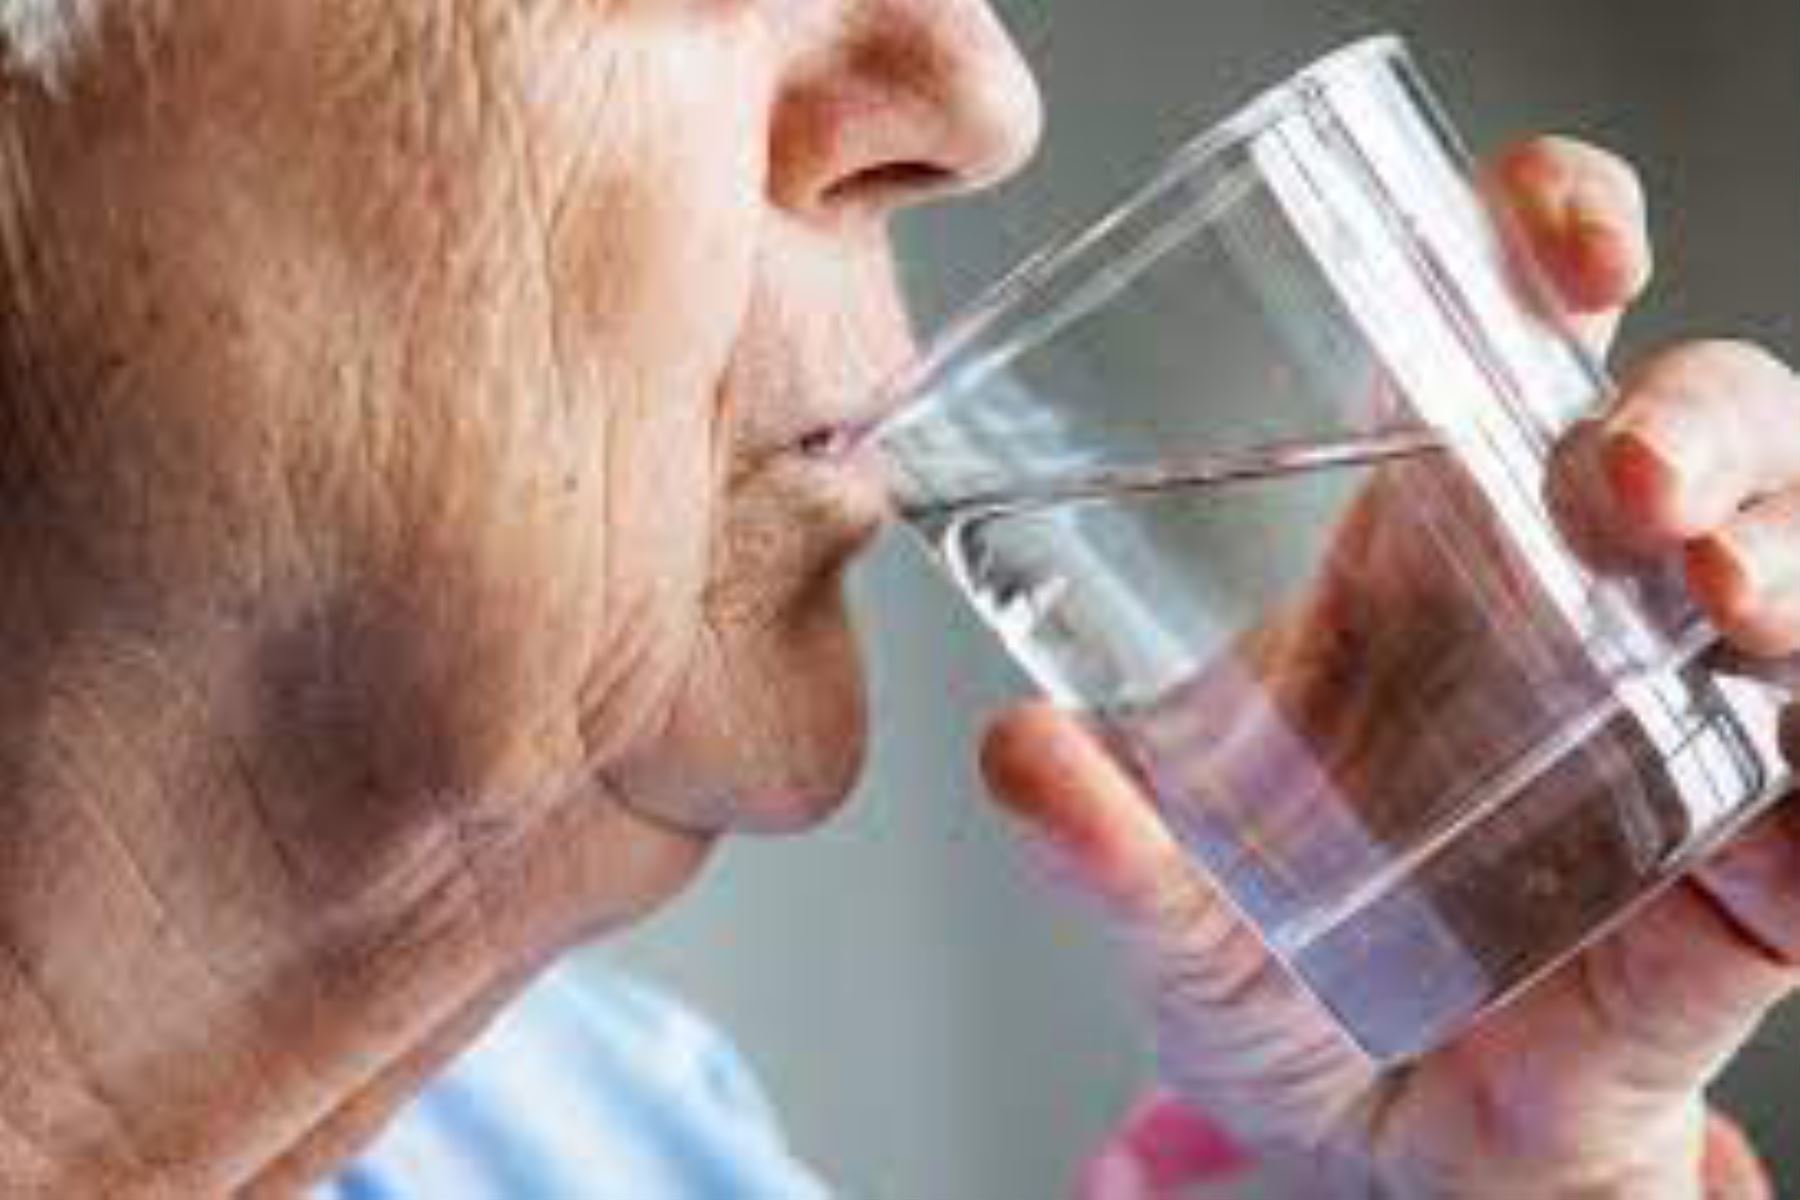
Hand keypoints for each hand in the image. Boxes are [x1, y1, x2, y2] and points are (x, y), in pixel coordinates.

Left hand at [983, 137, 1797, 1198]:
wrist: (1376, 1150)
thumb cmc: (1279, 985)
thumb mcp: (1174, 910)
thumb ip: (1104, 844)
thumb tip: (1018, 751)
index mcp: (1423, 560)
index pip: (1508, 340)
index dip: (1553, 244)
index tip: (1561, 240)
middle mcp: (1566, 610)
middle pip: (1697, 425)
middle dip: (1695, 415)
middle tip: (1621, 479)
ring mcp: (1672, 722)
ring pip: (1793, 557)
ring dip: (1786, 549)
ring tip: (1718, 599)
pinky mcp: (1745, 867)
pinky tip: (1780, 799)